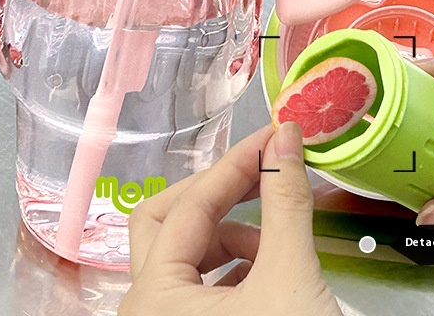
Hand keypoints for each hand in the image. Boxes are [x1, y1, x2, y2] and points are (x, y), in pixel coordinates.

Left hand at [118, 123, 341, 315]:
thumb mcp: (289, 276)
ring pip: (185, 255)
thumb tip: (286, 136)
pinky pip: (200, 285)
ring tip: (276, 233)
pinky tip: (267, 265)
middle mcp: (144, 313)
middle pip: (166, 224)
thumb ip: (284, 200)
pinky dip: (234, 264)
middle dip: (217, 193)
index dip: (235, 165)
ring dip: (230, 231)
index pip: (189, 206)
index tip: (273, 137)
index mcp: (152, 300)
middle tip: (261, 172)